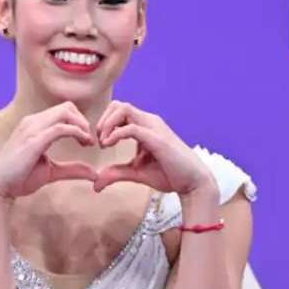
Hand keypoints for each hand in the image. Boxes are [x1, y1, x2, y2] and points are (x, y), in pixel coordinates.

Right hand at [0, 102, 98, 200]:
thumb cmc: (20, 178)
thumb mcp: (51, 171)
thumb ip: (72, 169)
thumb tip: (94, 173)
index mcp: (34, 125)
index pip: (63, 111)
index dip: (79, 122)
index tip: (87, 141)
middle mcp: (32, 122)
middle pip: (67, 107)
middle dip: (83, 121)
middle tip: (89, 141)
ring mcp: (32, 129)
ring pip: (65, 112)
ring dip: (82, 125)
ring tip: (87, 142)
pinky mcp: (34, 140)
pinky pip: (61, 128)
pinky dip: (77, 133)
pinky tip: (83, 143)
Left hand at [92, 101, 214, 196]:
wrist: (193, 183)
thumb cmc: (169, 175)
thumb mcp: (136, 173)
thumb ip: (117, 173)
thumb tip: (96, 184)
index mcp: (145, 126)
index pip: (119, 111)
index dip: (104, 123)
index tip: (100, 143)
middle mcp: (149, 121)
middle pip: (118, 105)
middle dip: (103, 120)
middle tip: (100, 141)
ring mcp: (154, 127)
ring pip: (123, 109)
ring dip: (107, 123)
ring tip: (104, 143)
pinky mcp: (157, 139)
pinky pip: (131, 128)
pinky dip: (115, 134)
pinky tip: (110, 145)